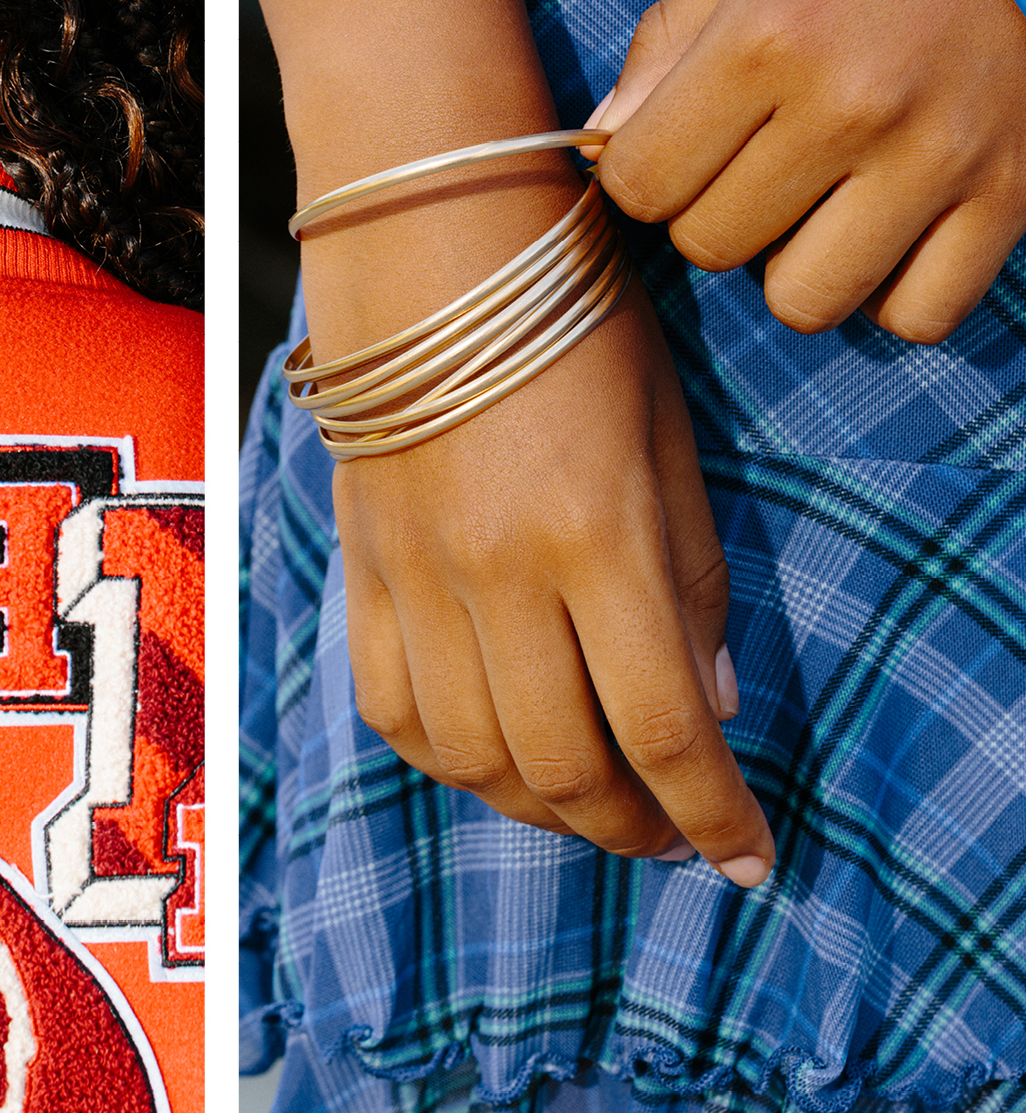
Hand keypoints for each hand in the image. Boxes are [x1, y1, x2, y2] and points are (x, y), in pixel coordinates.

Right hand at [335, 284, 774, 882]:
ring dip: (540, 809)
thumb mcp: (668, 441)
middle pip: (562, 766)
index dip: (712, 815)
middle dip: (630, 829)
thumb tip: (708, 708)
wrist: (429, 251)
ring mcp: (415, 579)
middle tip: (670, 840)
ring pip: (472, 756)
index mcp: (596, 539)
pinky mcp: (361, 569)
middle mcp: (498, 576)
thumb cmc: (573, 326)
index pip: (660, 727)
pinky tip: (490, 758)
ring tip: (588, 806)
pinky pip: (390, 706)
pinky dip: (446, 758)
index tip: (751, 860)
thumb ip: (690, 581)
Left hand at [594, 0, 1025, 343]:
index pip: (641, 182)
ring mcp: (940, 159)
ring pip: (805, 299)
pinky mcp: (1015, 193)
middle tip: (751, 160)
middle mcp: (851, 108)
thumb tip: (598, 140)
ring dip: (793, 263)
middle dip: (709, 211)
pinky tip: (889, 231)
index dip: (638, 172)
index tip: (666, 145)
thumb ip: (673, 41)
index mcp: (771, 37)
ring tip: (820, 201)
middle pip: (711, 244)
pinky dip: (892, 290)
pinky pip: (919, 313)